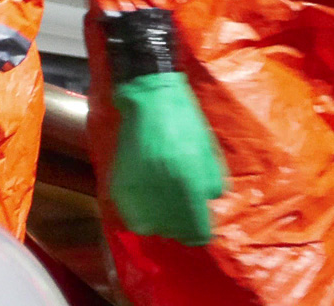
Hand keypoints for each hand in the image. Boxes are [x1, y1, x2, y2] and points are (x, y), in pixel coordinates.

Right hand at [108, 72, 225, 245]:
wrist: (149, 100)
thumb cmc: (185, 122)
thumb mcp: (209, 151)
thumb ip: (212, 183)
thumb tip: (208, 205)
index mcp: (189, 183)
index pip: (197, 231)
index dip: (200, 233)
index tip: (201, 228)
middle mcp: (163, 192)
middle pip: (174, 232)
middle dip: (182, 226)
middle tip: (184, 214)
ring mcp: (138, 190)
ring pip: (151, 228)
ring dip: (160, 223)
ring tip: (165, 209)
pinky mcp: (120, 185)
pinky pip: (131, 216)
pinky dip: (140, 215)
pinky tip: (147, 204)